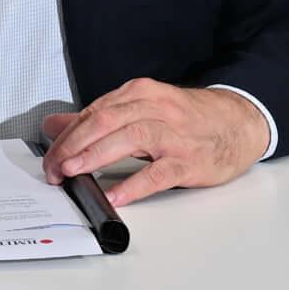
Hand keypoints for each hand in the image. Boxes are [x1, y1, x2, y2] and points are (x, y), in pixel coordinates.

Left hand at [39, 80, 264, 207]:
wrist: (238, 123)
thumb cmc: (189, 119)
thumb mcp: (143, 110)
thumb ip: (97, 119)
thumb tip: (54, 126)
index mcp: (142, 93)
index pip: (94, 112)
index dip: (67, 135)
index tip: (49, 157)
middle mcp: (157, 108)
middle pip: (106, 120)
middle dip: (73, 145)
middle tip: (54, 168)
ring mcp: (175, 134)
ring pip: (130, 138)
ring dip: (96, 156)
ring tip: (74, 172)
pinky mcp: (189, 161)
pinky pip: (158, 173)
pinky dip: (134, 184)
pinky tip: (115, 195)